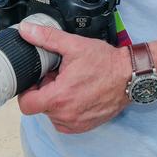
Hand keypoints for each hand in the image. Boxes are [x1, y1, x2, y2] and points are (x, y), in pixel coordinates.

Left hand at [16, 23, 131, 133]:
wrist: (130, 76)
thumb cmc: (106, 62)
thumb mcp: (74, 45)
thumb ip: (47, 38)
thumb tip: (26, 30)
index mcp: (59, 97)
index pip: (26, 104)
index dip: (27, 91)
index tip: (37, 80)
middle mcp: (66, 115)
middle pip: (40, 107)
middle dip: (45, 92)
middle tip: (59, 76)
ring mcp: (76, 124)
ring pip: (52, 115)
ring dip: (56, 101)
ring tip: (71, 84)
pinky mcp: (85, 127)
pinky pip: (66, 122)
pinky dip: (67, 110)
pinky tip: (78, 94)